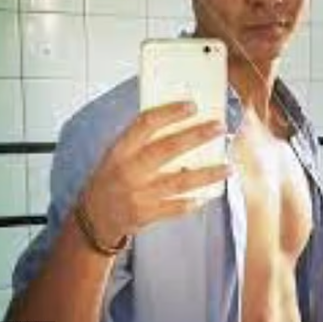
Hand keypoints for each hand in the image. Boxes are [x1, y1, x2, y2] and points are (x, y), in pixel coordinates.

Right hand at [81, 102, 228, 246]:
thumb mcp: (117, 154)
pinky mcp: (146, 215)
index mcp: (120, 150)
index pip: (145, 124)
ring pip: (179, 182)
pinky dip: (194, 201)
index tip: (192, 105)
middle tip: (219, 127)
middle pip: (167, 149)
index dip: (169, 113)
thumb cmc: (111, 178)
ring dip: (207, 174)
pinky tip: (210, 194)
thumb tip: (179, 120)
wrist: (93, 218)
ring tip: (229, 167)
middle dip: (196, 136)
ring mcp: (138, 194)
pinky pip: (177, 207)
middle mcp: (129, 170)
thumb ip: (141, 140)